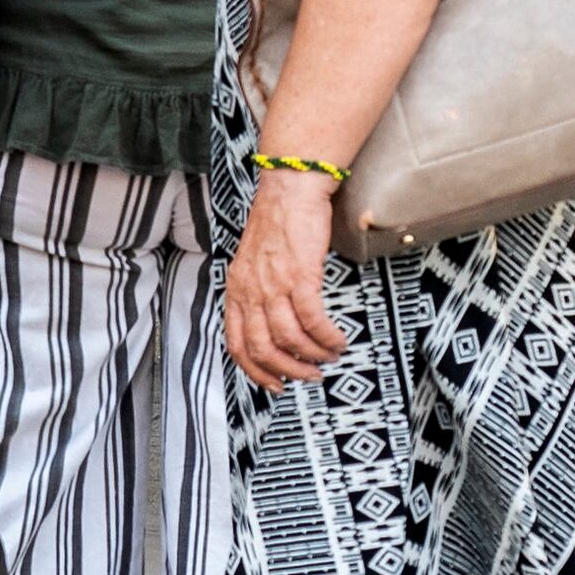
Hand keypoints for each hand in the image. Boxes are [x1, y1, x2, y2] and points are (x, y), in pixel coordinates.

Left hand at [221, 177, 350, 388]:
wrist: (290, 190)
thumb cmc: (276, 223)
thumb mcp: (253, 263)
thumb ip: (257, 293)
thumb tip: (275, 326)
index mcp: (236, 290)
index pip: (237, 344)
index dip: (256, 371)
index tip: (275, 383)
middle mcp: (250, 291)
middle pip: (263, 348)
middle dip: (288, 370)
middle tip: (309, 376)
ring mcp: (274, 284)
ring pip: (290, 338)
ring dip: (313, 355)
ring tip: (329, 356)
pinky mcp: (300, 276)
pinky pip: (313, 319)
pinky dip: (327, 337)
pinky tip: (337, 340)